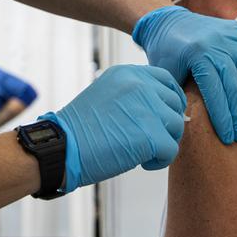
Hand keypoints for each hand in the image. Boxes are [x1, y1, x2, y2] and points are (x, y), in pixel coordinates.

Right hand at [43, 65, 186, 190]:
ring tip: (141, 152)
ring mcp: (147, 108)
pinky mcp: (151, 134)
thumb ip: (135, 95)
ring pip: (176, 127)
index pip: (166, 79)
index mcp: (128, 73)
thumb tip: (167, 109)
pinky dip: (159, 161)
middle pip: (175, 104)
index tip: (163, 117)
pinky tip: (141, 163)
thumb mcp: (108, 96)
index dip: (170, 100)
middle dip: (166, 125)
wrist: (61, 148)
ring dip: (163, 143)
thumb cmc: (82, 129)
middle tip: (149, 139)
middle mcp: (140, 85)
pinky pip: (171, 150)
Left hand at [132, 6, 236, 144]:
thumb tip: (192, 127)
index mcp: (196, 54)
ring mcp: (230, 35)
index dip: (222, 116)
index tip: (228, 137)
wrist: (167, 22)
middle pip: (234, 84)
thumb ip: (179, 97)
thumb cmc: (165, 54)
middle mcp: (216, 43)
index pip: (214, 91)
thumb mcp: (165, 75)